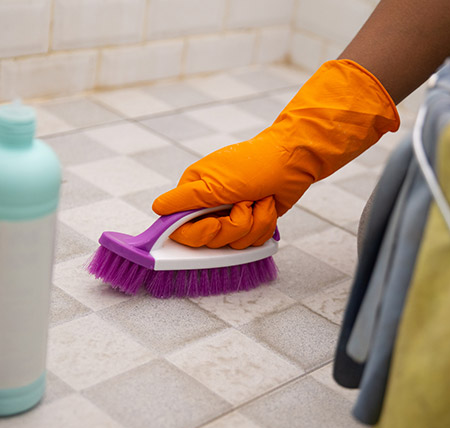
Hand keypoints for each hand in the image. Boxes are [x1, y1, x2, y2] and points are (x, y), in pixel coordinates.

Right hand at [152, 59, 399, 248]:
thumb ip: (183, 200)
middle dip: (233, 225)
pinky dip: (265, 223)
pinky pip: (254, 242)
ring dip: (253, 222)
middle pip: (211, 242)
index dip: (200, 233)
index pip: (182, 230)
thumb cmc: (252, 164)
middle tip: (243, 204)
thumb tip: (157, 208)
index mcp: (194, 195)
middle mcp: (211, 208)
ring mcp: (233, 217)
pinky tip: (267, 205)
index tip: (214, 223)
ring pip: (236, 244)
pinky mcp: (253, 224)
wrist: (291, 161)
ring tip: (258, 200)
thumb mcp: (213, 182)